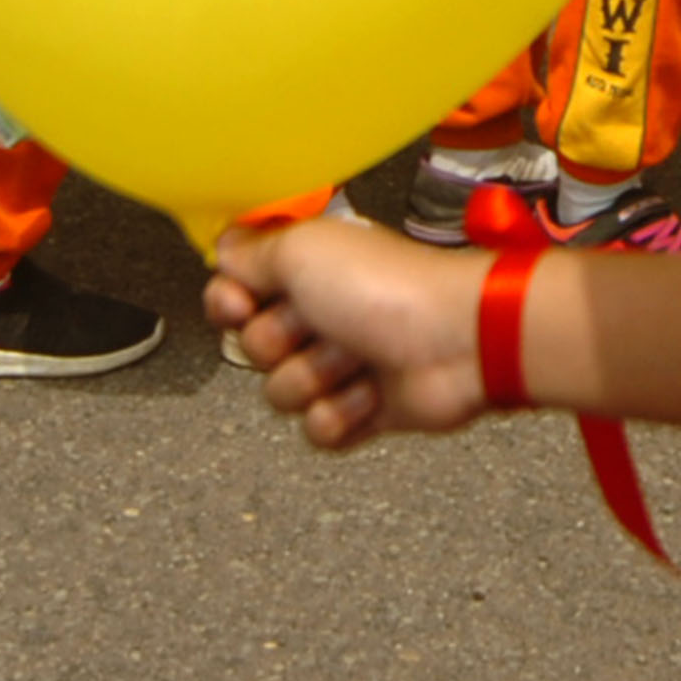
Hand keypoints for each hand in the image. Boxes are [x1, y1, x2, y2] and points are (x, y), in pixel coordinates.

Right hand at [207, 218, 493, 451]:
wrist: (459, 342)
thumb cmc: (393, 290)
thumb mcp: (303, 250)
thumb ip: (250, 252)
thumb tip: (221, 250)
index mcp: (306, 268)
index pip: (234, 290)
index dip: (229, 302)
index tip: (240, 303)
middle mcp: (320, 312)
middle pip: (251, 347)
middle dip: (280, 342)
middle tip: (318, 324)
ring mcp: (340, 363)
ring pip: (280, 395)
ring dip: (316, 378)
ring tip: (357, 357)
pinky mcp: (360, 408)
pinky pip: (315, 431)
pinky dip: (341, 415)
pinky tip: (370, 393)